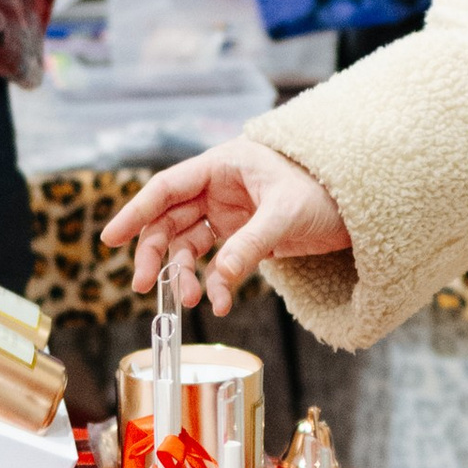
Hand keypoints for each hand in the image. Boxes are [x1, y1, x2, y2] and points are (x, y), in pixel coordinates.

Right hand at [103, 138, 350, 313]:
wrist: (356, 207)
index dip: (135, 212)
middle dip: (154, 254)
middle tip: (145, 286)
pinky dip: (212, 282)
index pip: (166, 188)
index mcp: (222, 166)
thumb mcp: (286, 216)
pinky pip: (213, 260)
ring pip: (186, 244)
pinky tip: (218, 302)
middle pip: (169, 220)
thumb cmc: (323, 192)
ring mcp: (228, 212)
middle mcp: (218, 187)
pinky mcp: (241, 235)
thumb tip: (216, 279)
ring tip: (191, 301)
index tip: (110, 238)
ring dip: (181, 273)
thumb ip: (249, 246)